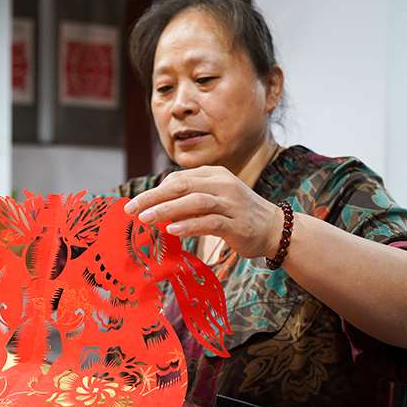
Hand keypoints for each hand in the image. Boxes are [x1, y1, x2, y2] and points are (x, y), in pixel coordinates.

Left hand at [123, 166, 282, 259]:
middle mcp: (222, 184)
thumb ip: (187, 201)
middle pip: (181, 186)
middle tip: (131, 209)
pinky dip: (189, 225)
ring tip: (146, 219)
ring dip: (167, 210)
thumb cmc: (236, 215)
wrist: (275, 229)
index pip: (177, 179)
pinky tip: (172, 230)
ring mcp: (232, 203)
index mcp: (213, 175)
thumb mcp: (212, 201)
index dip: (153, 191)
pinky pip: (210, 222)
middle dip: (153, 197)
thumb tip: (153, 208)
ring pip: (194, 202)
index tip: (133, 205)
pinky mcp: (238, 224)